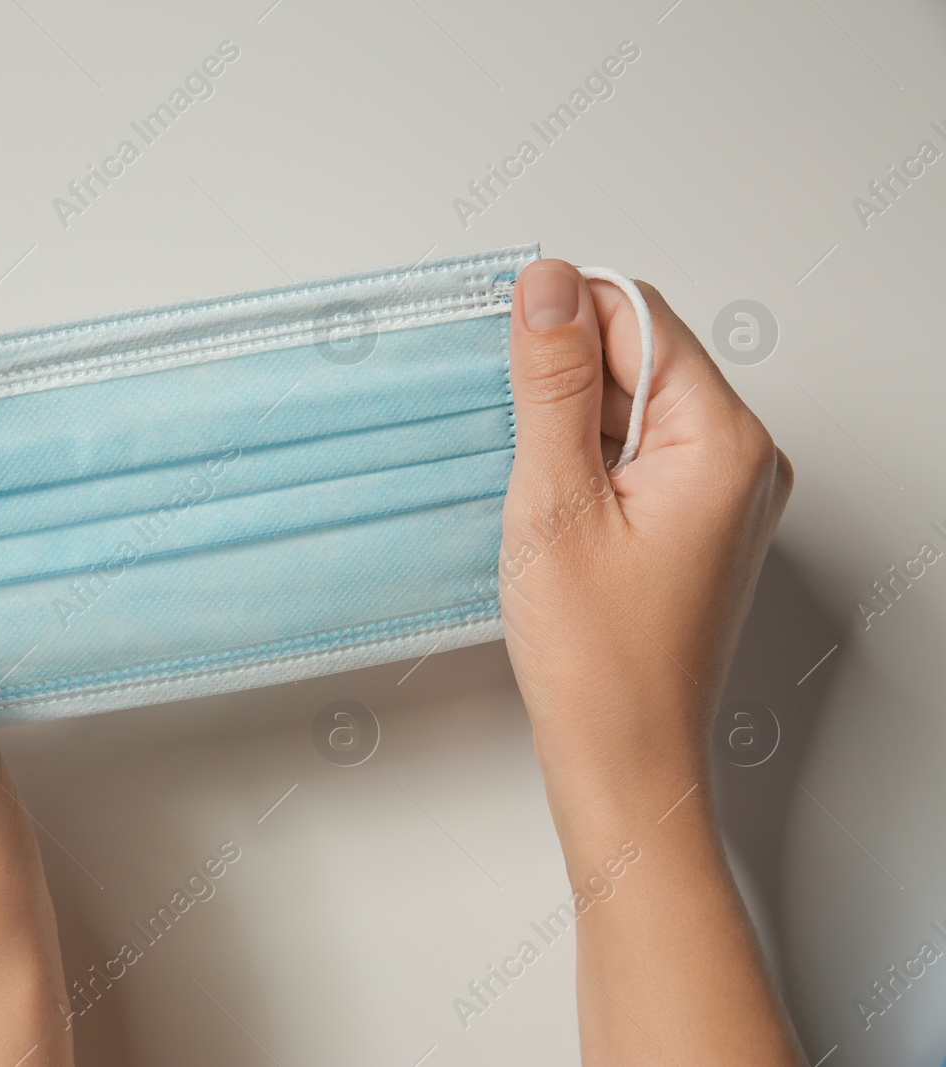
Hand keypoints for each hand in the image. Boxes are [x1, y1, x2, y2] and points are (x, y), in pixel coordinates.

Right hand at [500, 260, 802, 1064]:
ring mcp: (725, 490)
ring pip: (632, 404)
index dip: (562, 330)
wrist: (622, 758)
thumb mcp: (555, 501)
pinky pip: (637, 451)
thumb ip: (551, 381)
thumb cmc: (597, 658)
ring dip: (570, 426)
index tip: (508, 370)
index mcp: (724, 440)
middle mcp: (743, 456)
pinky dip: (586, 462)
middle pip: (641, 356)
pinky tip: (556, 512)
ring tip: (543, 500)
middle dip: (566, 383)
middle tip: (525, 461)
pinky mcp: (697, 519)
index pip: (640, 317)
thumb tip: (549, 282)